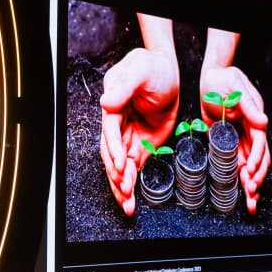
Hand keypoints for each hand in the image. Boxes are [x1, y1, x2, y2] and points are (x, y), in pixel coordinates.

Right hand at [100, 46, 179, 216]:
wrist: (165, 71)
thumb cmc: (149, 67)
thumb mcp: (138, 72)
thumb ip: (123, 86)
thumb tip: (106, 102)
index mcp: (113, 109)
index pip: (110, 132)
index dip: (113, 149)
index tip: (120, 163)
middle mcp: (118, 127)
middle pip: (111, 155)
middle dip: (116, 175)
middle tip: (124, 192)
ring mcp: (129, 137)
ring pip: (121, 165)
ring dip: (122, 184)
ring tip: (127, 204)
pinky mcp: (143, 144)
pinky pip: (134, 166)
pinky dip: (133, 183)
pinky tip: (130, 198)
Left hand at [200, 66, 269, 212]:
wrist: (212, 77)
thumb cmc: (227, 81)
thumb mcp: (238, 91)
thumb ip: (249, 108)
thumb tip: (263, 122)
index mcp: (255, 122)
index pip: (260, 145)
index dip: (257, 159)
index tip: (251, 171)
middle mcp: (250, 133)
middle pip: (258, 160)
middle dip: (257, 179)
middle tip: (253, 196)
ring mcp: (238, 138)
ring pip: (248, 164)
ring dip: (250, 183)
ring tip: (251, 201)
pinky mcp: (224, 140)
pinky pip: (232, 160)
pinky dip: (236, 175)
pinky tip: (237, 188)